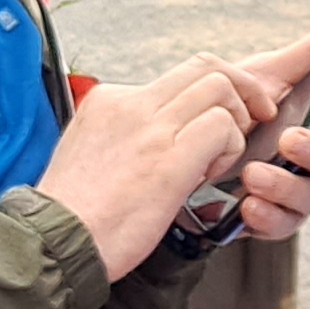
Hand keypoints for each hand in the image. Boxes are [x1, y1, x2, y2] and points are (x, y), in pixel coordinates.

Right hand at [33, 53, 276, 275]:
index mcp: (109, 100)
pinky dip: (230, 148)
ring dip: (236, 121)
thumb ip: (121, 136)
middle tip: (255, 118)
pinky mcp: (169, 158)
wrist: (54, 242)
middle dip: (242, 88)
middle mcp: (131, 104)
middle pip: (205, 66)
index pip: (175, 76)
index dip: (208, 96)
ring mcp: (151, 128)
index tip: (219, 122)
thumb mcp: (87, 153)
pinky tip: (210, 176)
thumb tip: (151, 140)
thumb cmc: (73, 213)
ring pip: (220, 88)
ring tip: (221, 158)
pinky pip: (222, 126)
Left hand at [220, 14, 309, 244]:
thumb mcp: (260, 76)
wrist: (175, 147)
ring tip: (253, 173)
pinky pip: (282, 226)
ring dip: (288, 186)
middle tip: (290, 139)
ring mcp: (293, 193)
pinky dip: (268, 216)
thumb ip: (305, 55)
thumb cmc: (226, 110)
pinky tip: (248, 203)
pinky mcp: (267, 219)